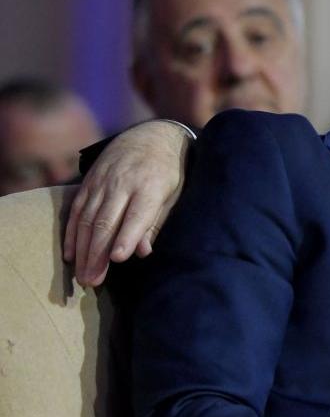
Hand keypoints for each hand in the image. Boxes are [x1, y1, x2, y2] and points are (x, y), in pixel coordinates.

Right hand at [63, 120, 190, 285]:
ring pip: (87, 219)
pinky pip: (76, 211)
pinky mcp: (88, 182)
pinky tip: (70, 255)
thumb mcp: (173, 194)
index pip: (137, 215)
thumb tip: (143, 252)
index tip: (117, 258)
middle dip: (98, 253)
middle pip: (106, 222)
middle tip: (92, 280)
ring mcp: (102, 182)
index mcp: (150, 186)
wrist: (150, 136)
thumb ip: (157, 222)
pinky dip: (72, 234)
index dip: (126, 236)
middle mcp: (122, 183)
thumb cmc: (169, 172)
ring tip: (82, 276)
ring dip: (82, 250)